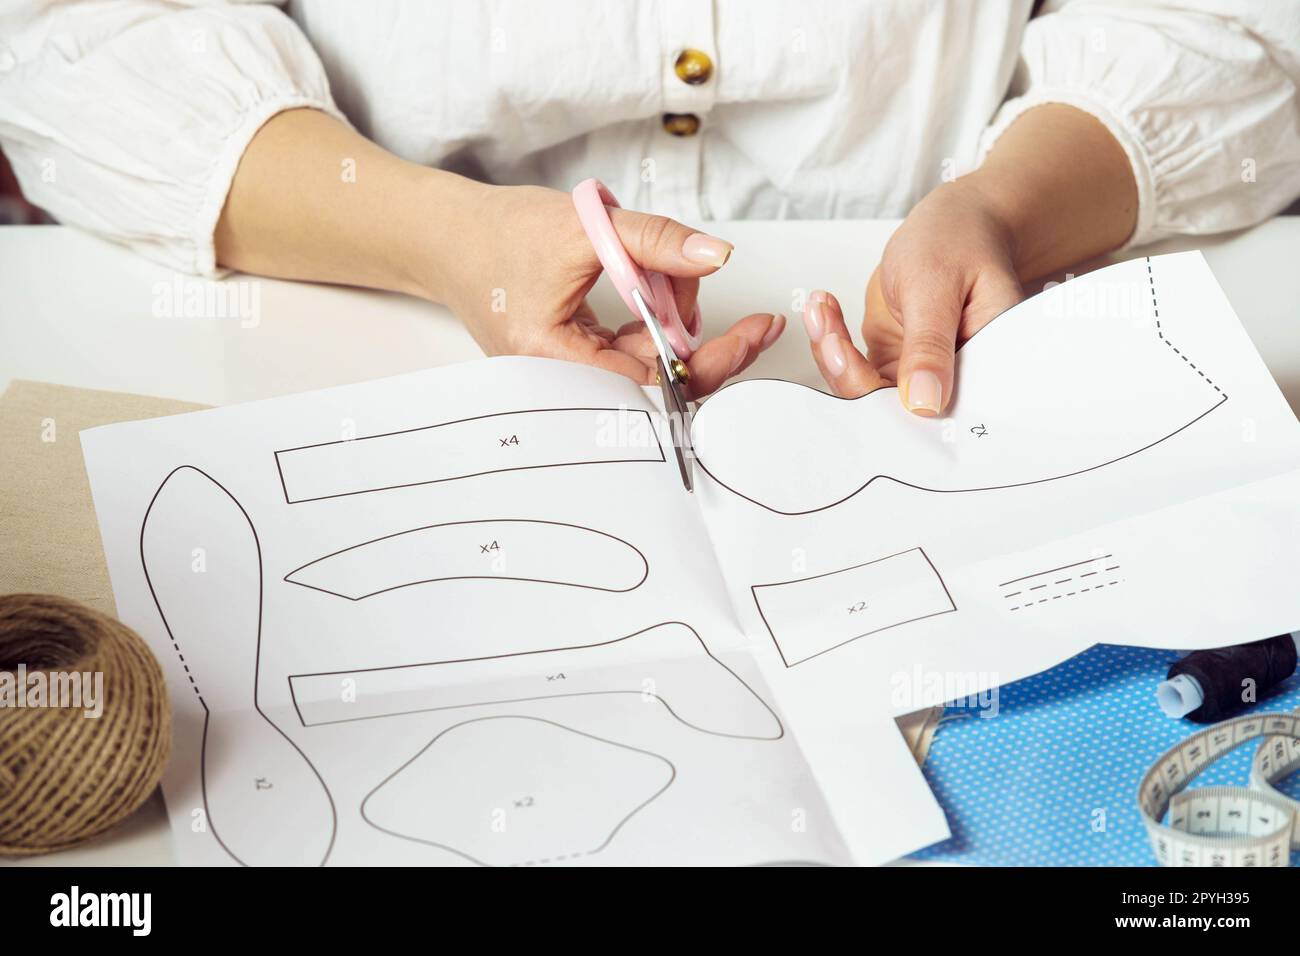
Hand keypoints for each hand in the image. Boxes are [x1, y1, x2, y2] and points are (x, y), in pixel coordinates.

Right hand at [442, 184, 784, 397]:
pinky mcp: (581, 362)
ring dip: (671, 313)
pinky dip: (653, 316)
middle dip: (691, 324)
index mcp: (554, 364)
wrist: (450, 238)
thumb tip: (717, 254)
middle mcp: (564, 385)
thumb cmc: (499, 234)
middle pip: (660, 377)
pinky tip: (652, 282)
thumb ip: (655, 241)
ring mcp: (574, 377)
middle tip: (707, 282)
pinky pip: (635, 351)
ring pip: (652, 361)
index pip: (655, 383)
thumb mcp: (584, 226)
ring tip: (659, 262)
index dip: (714, 360)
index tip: (755, 333)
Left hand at [801, 104, 1137, 414]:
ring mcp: (918, 374)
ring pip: (865, 390)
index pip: (940, 413)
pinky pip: (853, 367)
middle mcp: (952, 382)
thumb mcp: (939, 288)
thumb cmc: (961, 242)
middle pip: (893, 411)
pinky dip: (832, 340)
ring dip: (834, 354)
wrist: (955, 224)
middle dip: (851, 375)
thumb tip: (925, 404)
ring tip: (820, 311)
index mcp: (983, 370)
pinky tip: (823, 310)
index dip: (892, 409)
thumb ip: (930, 346)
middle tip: (828, 334)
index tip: (854, 371)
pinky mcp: (893, 362)